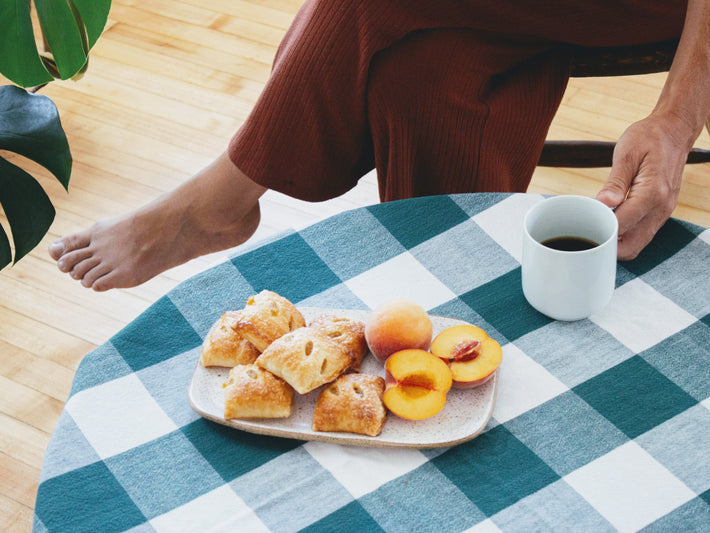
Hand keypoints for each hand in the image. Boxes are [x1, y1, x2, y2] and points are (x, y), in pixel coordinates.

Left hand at [596, 114, 688, 259]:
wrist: (674, 131)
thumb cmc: (649, 137)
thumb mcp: (627, 153)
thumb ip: (615, 182)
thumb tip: (603, 203)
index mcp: (652, 193)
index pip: (621, 226)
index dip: (599, 228)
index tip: (583, 221)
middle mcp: (661, 208)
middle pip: (630, 247)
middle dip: (606, 246)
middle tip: (586, 230)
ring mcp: (663, 213)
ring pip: (636, 245)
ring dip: (615, 243)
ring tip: (596, 226)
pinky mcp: (661, 213)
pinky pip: (641, 235)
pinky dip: (624, 235)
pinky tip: (609, 222)